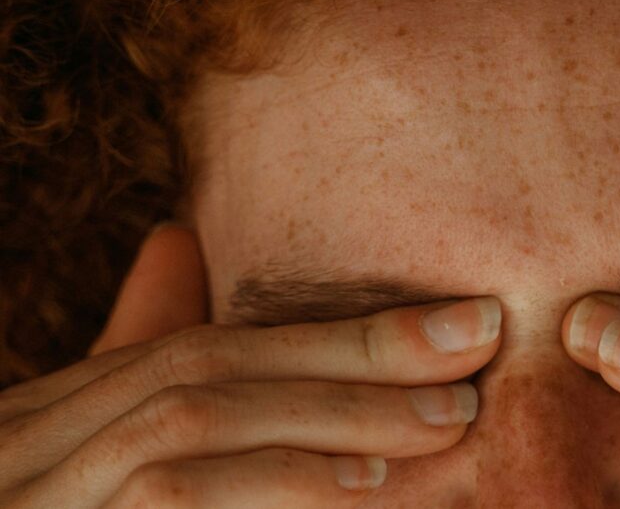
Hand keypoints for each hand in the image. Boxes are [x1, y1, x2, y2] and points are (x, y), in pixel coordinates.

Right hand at [0, 225, 501, 507]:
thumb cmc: (70, 508)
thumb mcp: (96, 448)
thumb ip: (143, 360)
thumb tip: (174, 239)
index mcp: (57, 412)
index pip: (208, 346)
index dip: (335, 333)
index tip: (452, 324)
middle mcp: (36, 440)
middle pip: (211, 367)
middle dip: (352, 354)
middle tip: (474, 344)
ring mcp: (40, 492)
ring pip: (197, 421)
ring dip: (332, 414)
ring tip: (445, 417)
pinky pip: (173, 498)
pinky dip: (276, 484)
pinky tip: (363, 484)